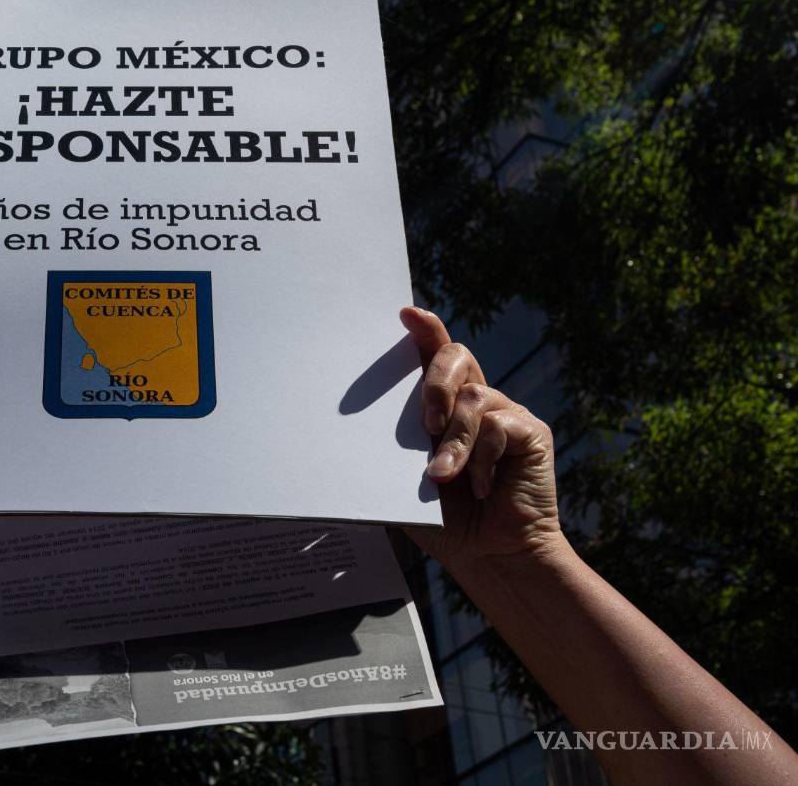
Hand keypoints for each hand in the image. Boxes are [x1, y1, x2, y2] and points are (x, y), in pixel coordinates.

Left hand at [398, 307, 564, 575]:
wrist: (491, 557)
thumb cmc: (445, 523)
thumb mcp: (402, 482)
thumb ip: (386, 451)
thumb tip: (340, 434)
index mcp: (444, 408)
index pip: (434, 356)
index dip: (425, 331)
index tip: (405, 314)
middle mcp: (478, 402)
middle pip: (456, 358)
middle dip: (434, 383)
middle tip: (423, 423)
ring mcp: (507, 415)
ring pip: (476, 397)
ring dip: (453, 440)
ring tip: (441, 476)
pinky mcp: (531, 433)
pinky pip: (500, 426)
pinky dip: (481, 458)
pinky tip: (479, 487)